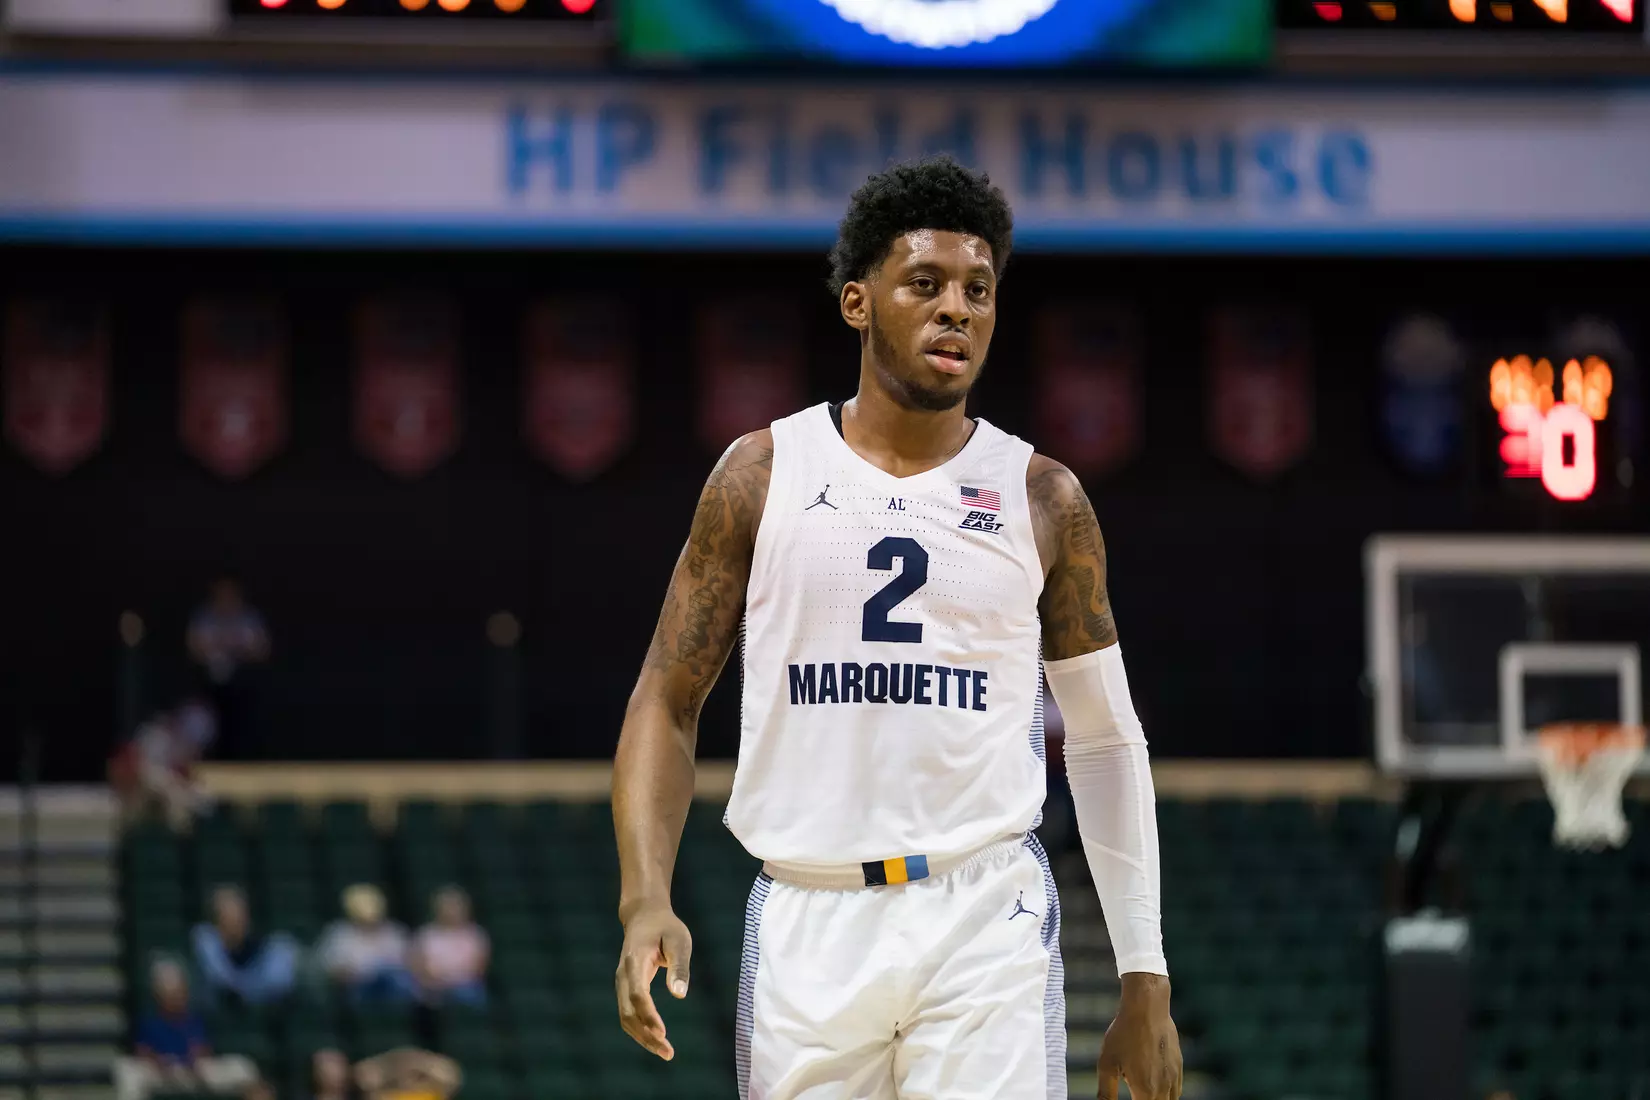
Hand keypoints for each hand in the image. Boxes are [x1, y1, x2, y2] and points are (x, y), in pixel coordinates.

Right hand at [615, 900, 692, 1060]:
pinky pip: (628, 1014)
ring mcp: (621, 983)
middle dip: (646, 1035)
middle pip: (628, 1012)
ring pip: (625, 1017)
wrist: (643, 916)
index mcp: (635, 961)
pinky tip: (656, 1039)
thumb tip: (680, 995)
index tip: (663, 1032)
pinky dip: (640, 1030)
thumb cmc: (665, 927)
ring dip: (642, 1037)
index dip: (648, 1015)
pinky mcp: (625, 988)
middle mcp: (623, 975)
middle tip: (668, 1052)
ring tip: (665, 1052)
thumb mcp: (679, 940)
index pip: (637, 994)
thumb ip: (679, 966)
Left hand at [1098, 974, 1181, 1099]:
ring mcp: (1174, 1076)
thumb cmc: (1124, 1034)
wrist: (1147, 1008)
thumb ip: (1106, 1091)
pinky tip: (1156, 1087)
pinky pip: (1177, 1090)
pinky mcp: (1179, 1065)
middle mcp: (1164, 1087)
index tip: (1130, 1098)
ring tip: (1144, 1094)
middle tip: (1135, 1094)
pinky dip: (1168, 1095)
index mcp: (1145, 1090)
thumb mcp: (1106, 1063)